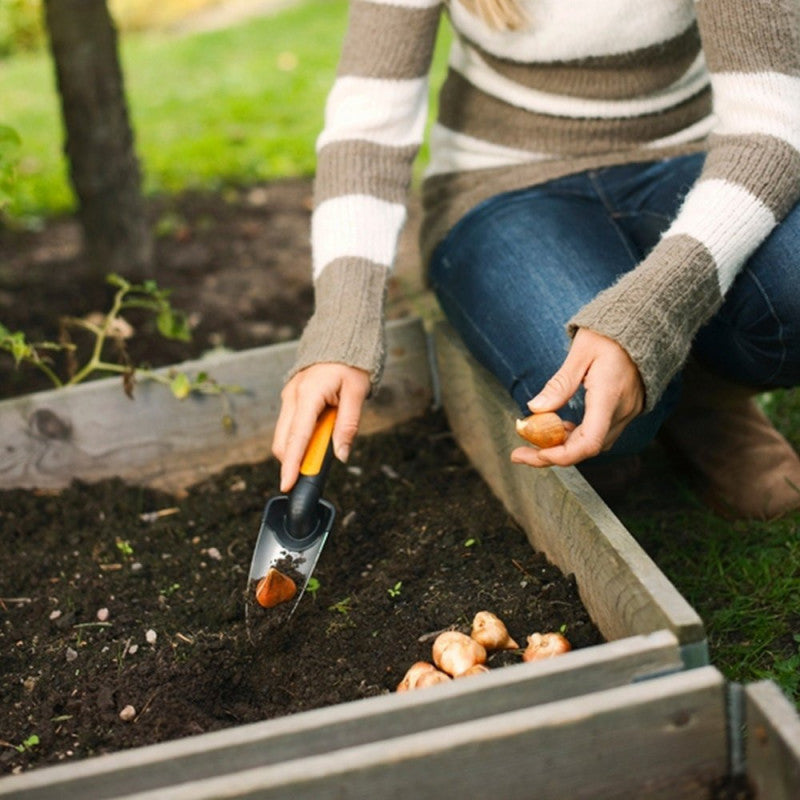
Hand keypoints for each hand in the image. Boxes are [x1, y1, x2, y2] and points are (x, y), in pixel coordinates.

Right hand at [272, 362, 370, 491]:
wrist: (341, 337)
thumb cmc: (351, 364)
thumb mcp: (357, 393)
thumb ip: (348, 425)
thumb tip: (340, 455)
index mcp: (308, 395)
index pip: (297, 438)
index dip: (292, 464)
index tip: (287, 485)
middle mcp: (292, 396)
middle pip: (283, 441)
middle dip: (293, 461)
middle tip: (312, 472)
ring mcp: (288, 396)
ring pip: (284, 435)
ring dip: (297, 449)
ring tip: (321, 446)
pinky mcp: (290, 398)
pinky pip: (289, 425)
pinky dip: (299, 437)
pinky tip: (317, 435)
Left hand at [511, 328, 643, 467]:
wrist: (642, 325)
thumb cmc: (608, 334)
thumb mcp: (580, 352)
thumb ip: (560, 384)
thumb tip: (534, 409)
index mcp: (610, 396)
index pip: (590, 442)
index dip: (562, 455)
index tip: (536, 455)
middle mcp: (622, 410)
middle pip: (587, 448)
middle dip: (551, 456)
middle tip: (518, 454)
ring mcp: (626, 412)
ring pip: (592, 444)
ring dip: (563, 446)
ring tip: (533, 440)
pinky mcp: (625, 411)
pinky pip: (599, 433)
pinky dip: (576, 436)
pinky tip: (558, 428)